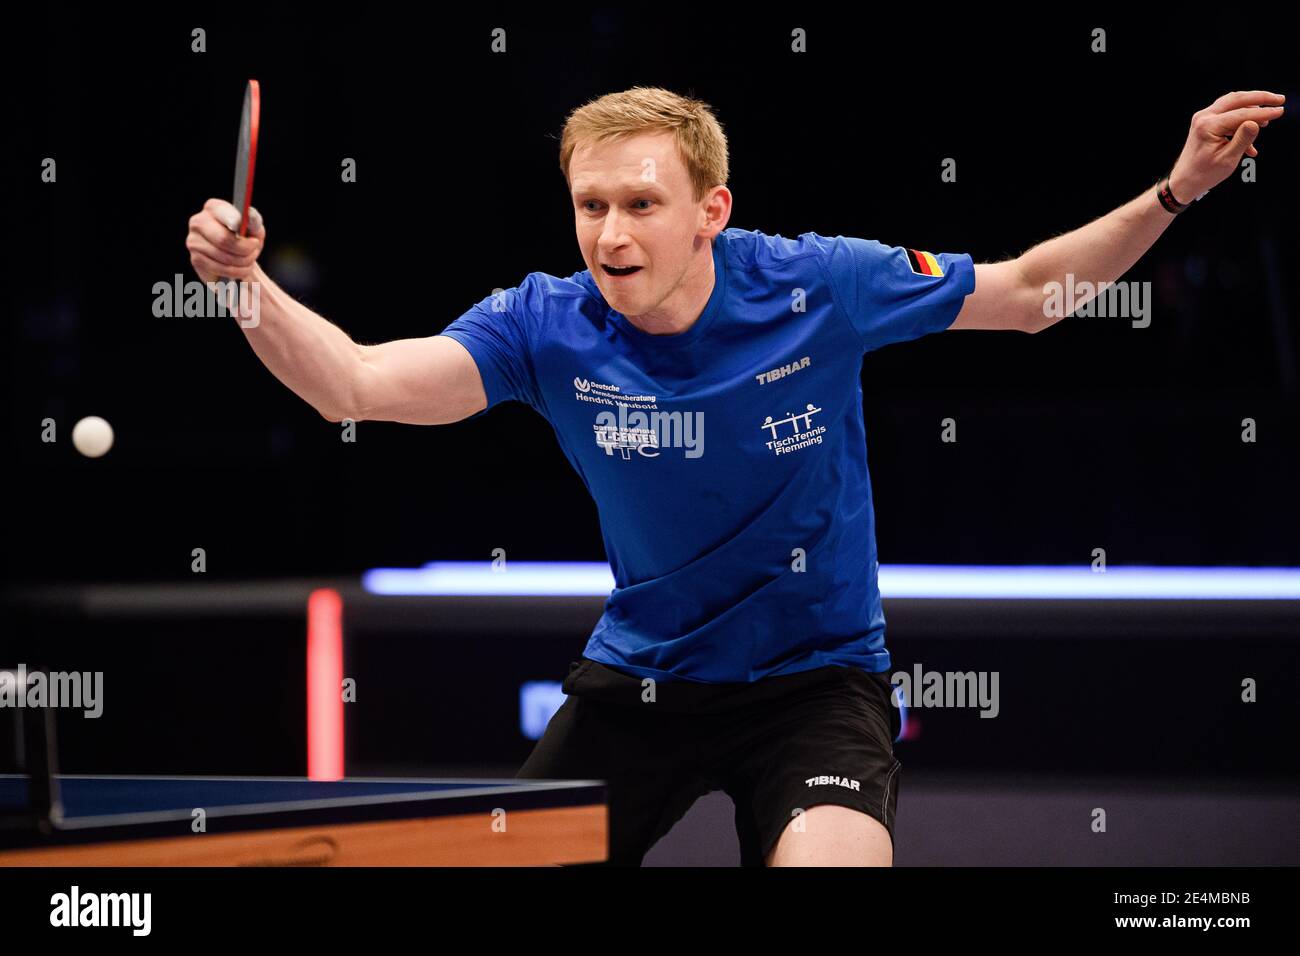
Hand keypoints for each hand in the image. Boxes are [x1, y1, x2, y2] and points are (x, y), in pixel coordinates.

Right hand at [186, 199, 265, 284]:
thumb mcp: (253, 228)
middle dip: (245, 250)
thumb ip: (253, 221)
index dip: (239, 226)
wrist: (236, 256)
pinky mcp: (195, 259)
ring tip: (249, 260)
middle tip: (254, 251)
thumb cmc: (244, 237)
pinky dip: (236, 272)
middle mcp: (198, 222)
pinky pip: (221, 269)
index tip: (250, 234)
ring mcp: (194, 241)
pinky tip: (241, 268)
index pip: (225, 215)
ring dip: (244, 262)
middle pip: (224, 239)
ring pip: (224, 257)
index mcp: (213, 208)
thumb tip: (250, 215)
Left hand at [1168, 90, 1284, 201]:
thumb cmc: (1204, 174)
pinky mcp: (1205, 122)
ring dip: (1252, 108)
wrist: (1184, 181)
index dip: (1263, 112)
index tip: (1281, 111)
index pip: (1241, 114)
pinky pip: (1227, 115)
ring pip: (1232, 103)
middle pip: (1237, 99)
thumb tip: (1256, 122)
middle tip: (1279, 100)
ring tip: (1268, 118)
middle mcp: (1204, 117)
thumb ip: (1243, 139)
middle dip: (1260, 98)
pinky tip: (1252, 139)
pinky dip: (1241, 121)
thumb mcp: (1228, 160)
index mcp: (1208, 126)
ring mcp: (1203, 118)